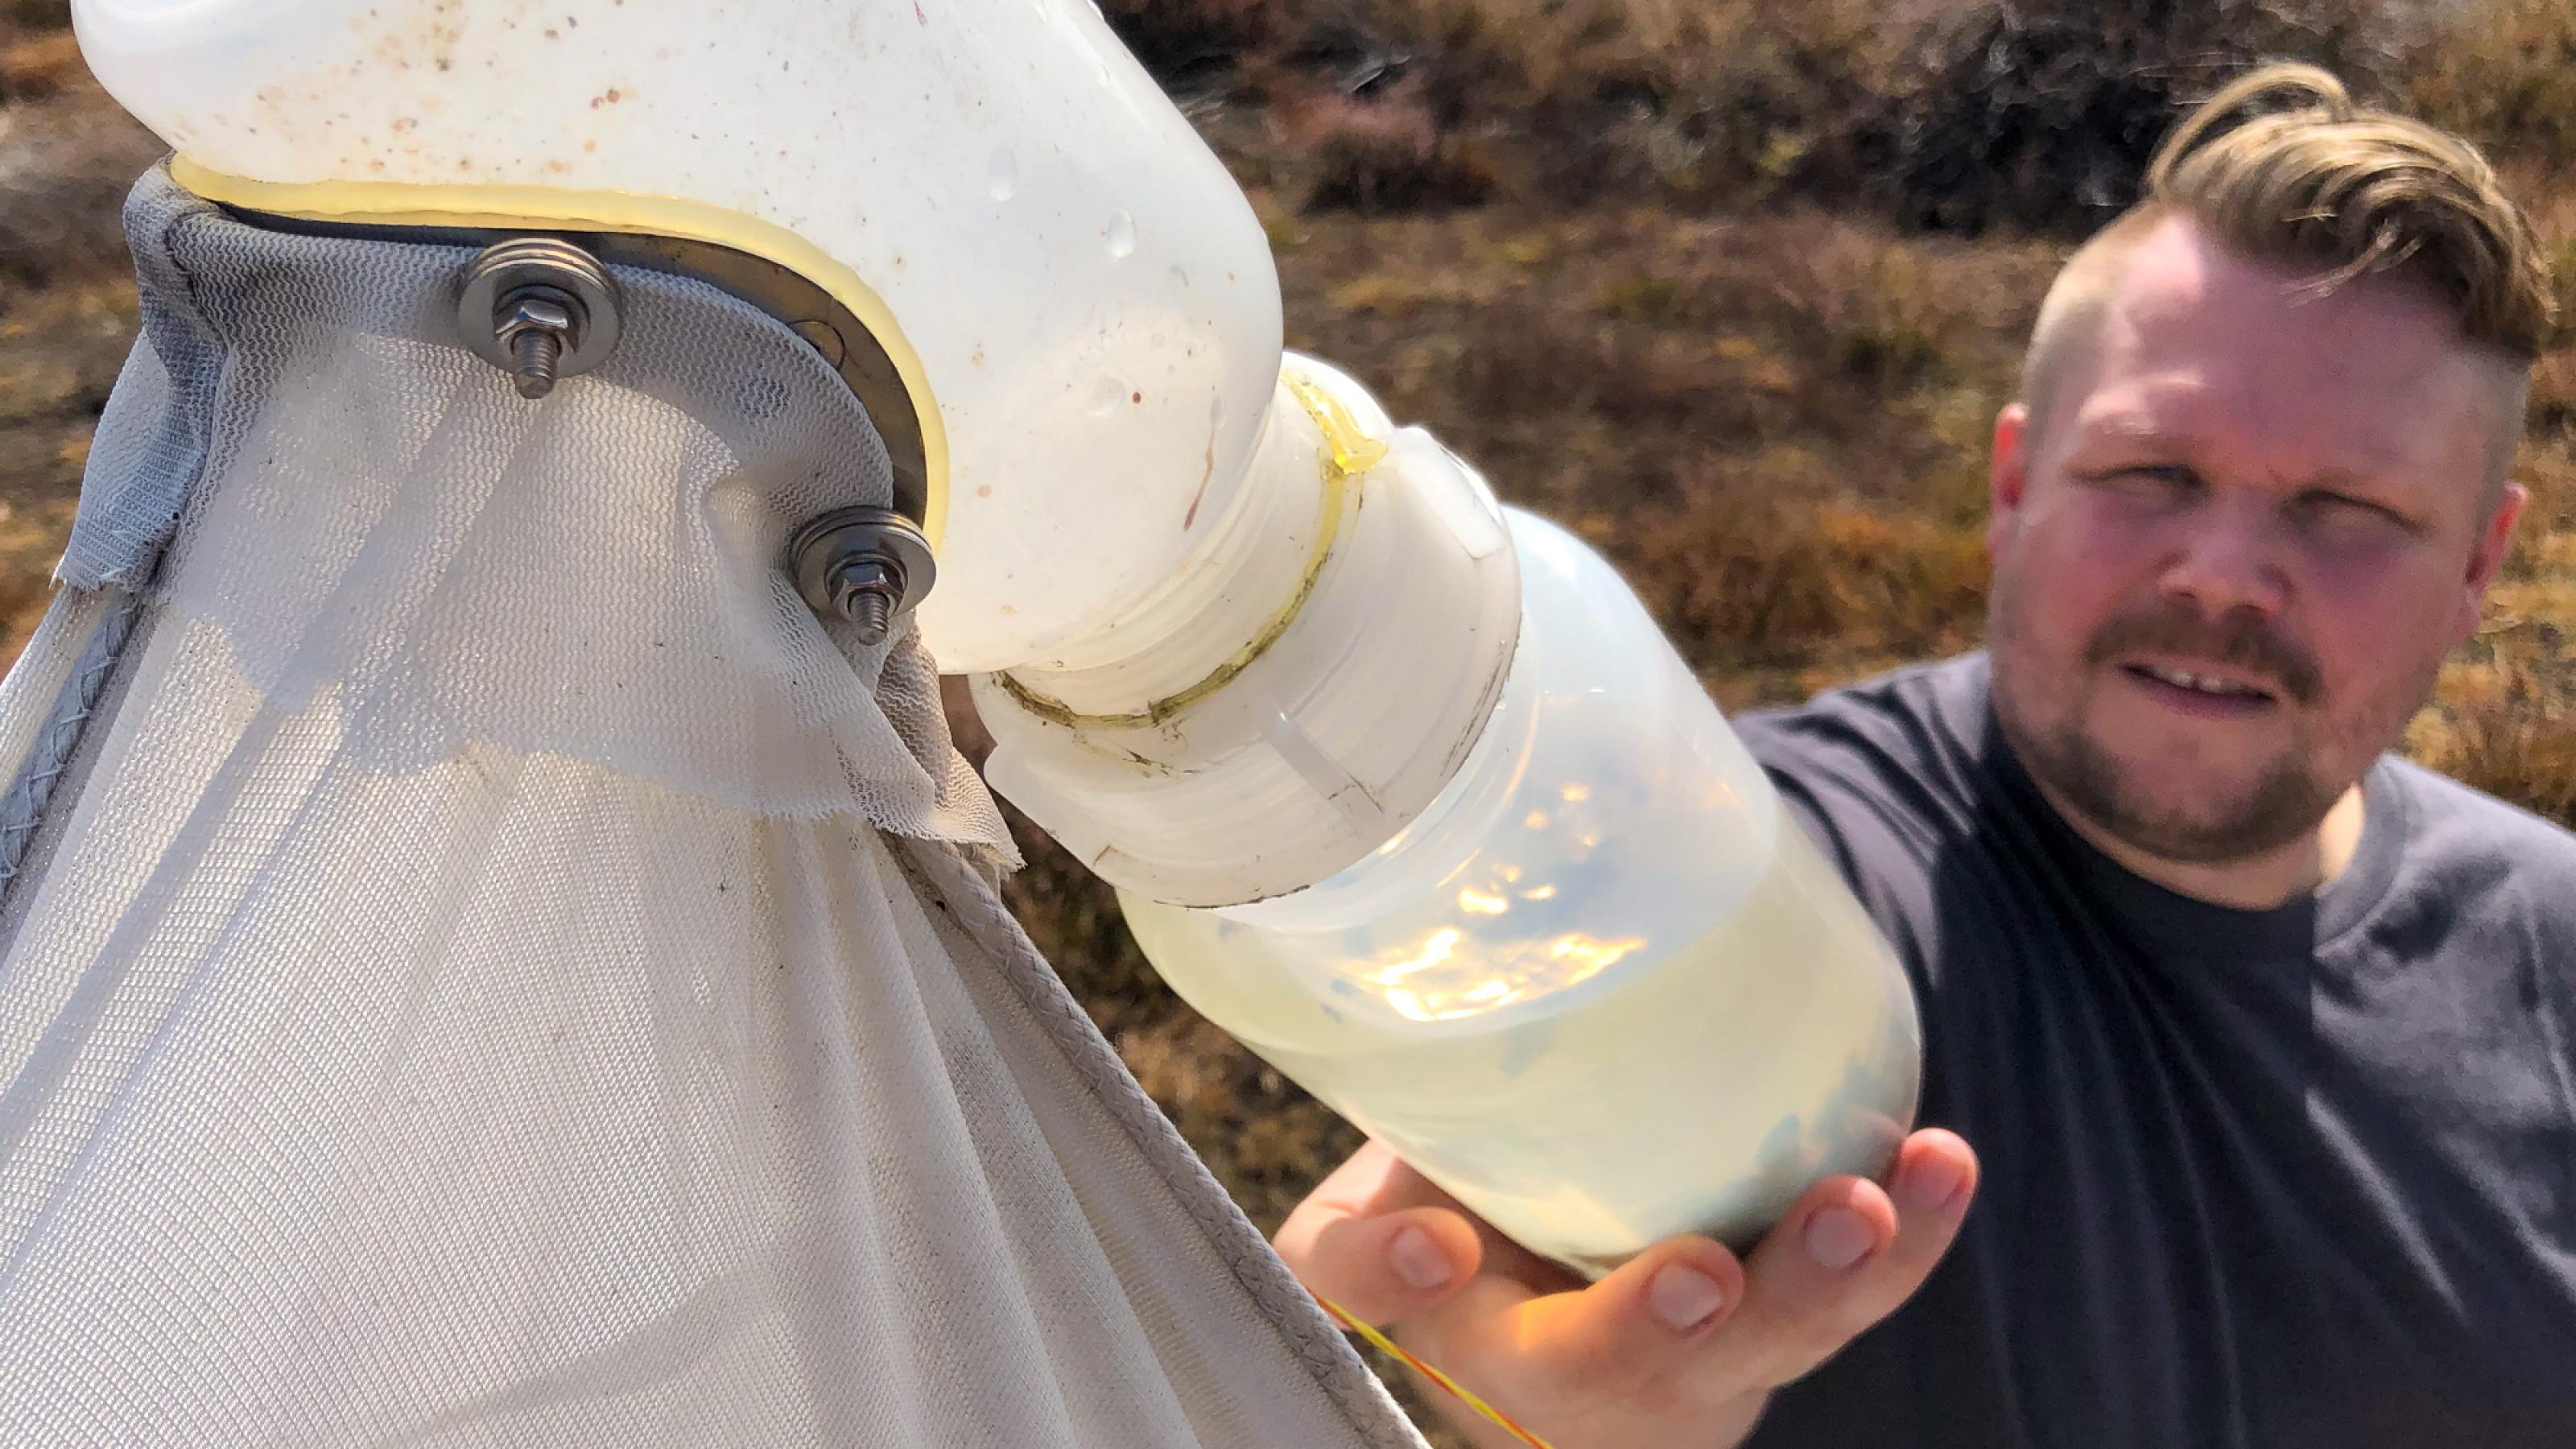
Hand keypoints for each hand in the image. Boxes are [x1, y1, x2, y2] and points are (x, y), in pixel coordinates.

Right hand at [1274, 1132, 1977, 1447]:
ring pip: (1755, 1347)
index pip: (1382, 1300)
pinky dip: (1905, 1238)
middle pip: (1603, 1373)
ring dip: (1824, 1281)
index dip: (1403, 1277)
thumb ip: (1375, 1188)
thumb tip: (1424, 1165)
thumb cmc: (1453, 1209)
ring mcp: (1681, 1365)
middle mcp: (1559, 1373)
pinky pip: (1846, 1300)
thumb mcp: (1375, 1199)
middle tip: (1702, 1277)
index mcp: (1450, 1325)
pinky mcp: (1772, 1329)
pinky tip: (1939, 1163)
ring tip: (1869, 1206)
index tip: (1437, 1247)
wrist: (1547, 1271)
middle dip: (1657, 1328)